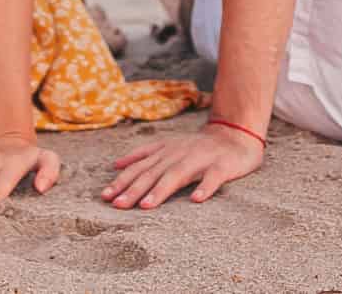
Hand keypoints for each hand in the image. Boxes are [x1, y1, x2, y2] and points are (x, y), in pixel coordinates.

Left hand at [101, 123, 263, 209]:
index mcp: (165, 151)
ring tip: (146, 206)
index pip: (139, 167)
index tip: (105, 196)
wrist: (235, 136)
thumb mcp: (167, 146)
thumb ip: (143, 155)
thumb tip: (116, 164)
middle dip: (134, 189)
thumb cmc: (198, 147)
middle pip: (153, 173)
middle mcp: (178, 154)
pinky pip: (212, 178)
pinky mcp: (221, 166)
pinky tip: (196, 200)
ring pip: (177, 175)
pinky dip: (204, 188)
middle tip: (117, 205)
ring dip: (161, 190)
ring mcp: (199, 160)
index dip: (122, 181)